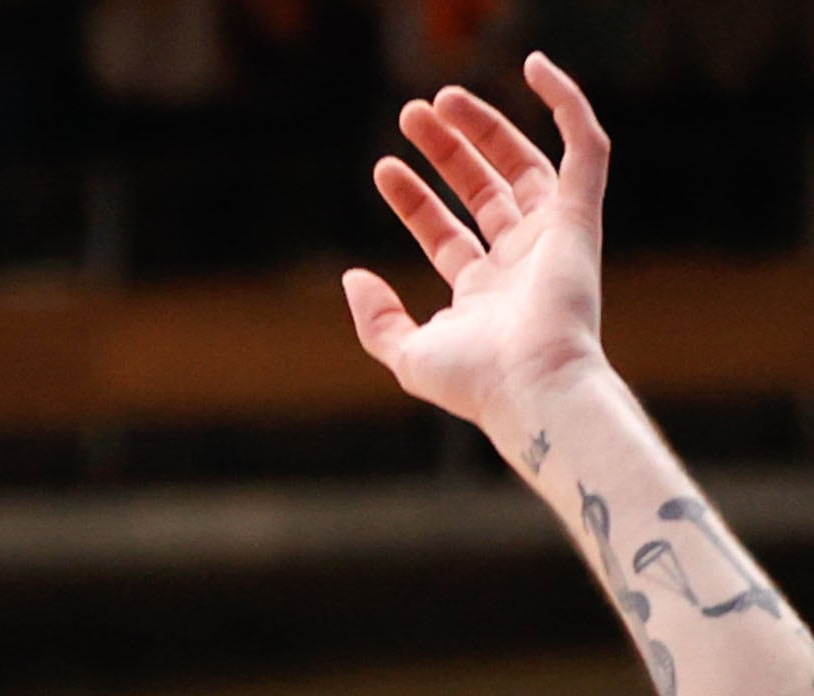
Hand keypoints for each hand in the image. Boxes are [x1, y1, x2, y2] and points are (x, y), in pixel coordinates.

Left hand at [345, 55, 610, 431]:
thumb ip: (376, 319)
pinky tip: (536, 68)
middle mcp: (523, 259)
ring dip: (483, 126)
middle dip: (447, 151)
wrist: (530, 385)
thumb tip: (353, 277)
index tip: (382, 167)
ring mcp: (555, 235)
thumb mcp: (406, 353)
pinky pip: (586, 145)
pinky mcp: (583, 214)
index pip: (445, 231)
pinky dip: (568, 102)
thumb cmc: (474, 381)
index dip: (414, 199)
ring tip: (438, 98)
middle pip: (483, 189)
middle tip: (410, 113)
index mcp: (485, 290)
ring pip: (523, 163)